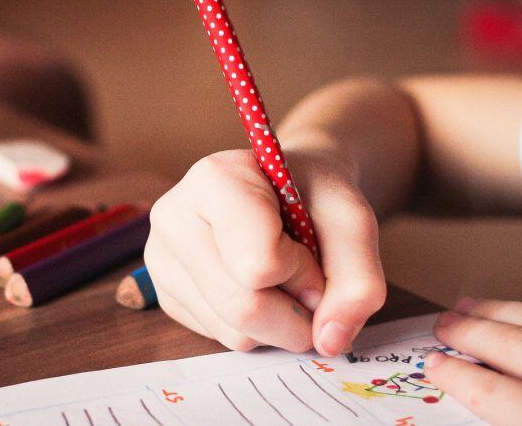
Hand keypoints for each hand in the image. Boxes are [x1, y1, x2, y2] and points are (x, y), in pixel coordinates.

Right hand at [144, 148, 384, 355]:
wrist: (286, 190)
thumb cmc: (314, 195)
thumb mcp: (352, 220)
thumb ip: (358, 280)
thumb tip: (329, 341)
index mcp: (213, 179)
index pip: (259, 264)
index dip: (303, 271)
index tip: (310, 246)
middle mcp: (173, 217)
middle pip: (244, 307)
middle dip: (296, 311)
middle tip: (310, 280)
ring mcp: (162, 259)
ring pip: (234, 332)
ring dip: (279, 322)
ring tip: (282, 278)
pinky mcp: (166, 295)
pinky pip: (221, 338)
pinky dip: (257, 327)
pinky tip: (257, 287)